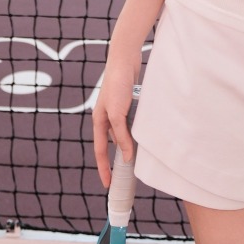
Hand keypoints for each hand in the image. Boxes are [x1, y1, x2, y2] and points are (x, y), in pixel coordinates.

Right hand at [91, 51, 140, 188]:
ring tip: (139, 158)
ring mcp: (117, 110)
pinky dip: (136, 131)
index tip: (108, 185)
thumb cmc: (118, 84)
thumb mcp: (117, 113)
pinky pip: (131, 123)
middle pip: (112, 144)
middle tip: (126, 176)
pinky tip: (145, 134)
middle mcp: (106, 117)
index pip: (101, 151)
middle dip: (118, 159)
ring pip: (124, 134)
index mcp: (99, 121)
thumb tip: (127, 157)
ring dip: (130, 144)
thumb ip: (122, 135)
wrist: (125, 59)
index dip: (104, 169)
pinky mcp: (128, 103)